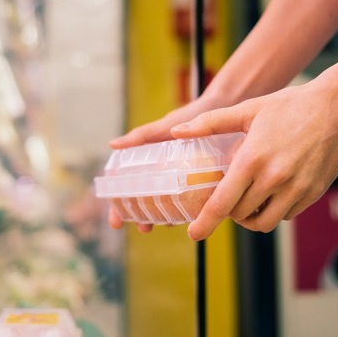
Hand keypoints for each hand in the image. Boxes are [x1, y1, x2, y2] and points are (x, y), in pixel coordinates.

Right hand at [107, 95, 222, 231]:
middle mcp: (165, 172)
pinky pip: (194, 200)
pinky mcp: (204, 180)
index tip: (115, 222)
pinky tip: (191, 216)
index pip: (128, 188)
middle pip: (147, 201)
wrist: (225, 107)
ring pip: (169, 204)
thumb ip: (142, 136)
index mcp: (151, 161)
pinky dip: (188, 209)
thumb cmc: (192, 115)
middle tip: (143, 228)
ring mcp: (184, 177)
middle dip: (142, 217)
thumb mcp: (166, 127)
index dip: (119, 206)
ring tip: (166, 224)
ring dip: (164, 216)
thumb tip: (112, 144)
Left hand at [172, 60, 337, 240]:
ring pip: (263, 222)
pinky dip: (273, 212)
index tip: (193, 234)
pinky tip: (271, 194)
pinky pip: (286, 216)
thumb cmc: (291, 106)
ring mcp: (296, 189)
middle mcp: (273, 179)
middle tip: (226, 200)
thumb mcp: (248, 110)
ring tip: (247, 202)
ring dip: (250, 218)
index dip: (205, 223)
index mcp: (252, 159)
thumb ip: (209, 123)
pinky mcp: (312, 194)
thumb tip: (177, 131)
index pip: (222, 203)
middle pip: (240, 215)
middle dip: (229, 212)